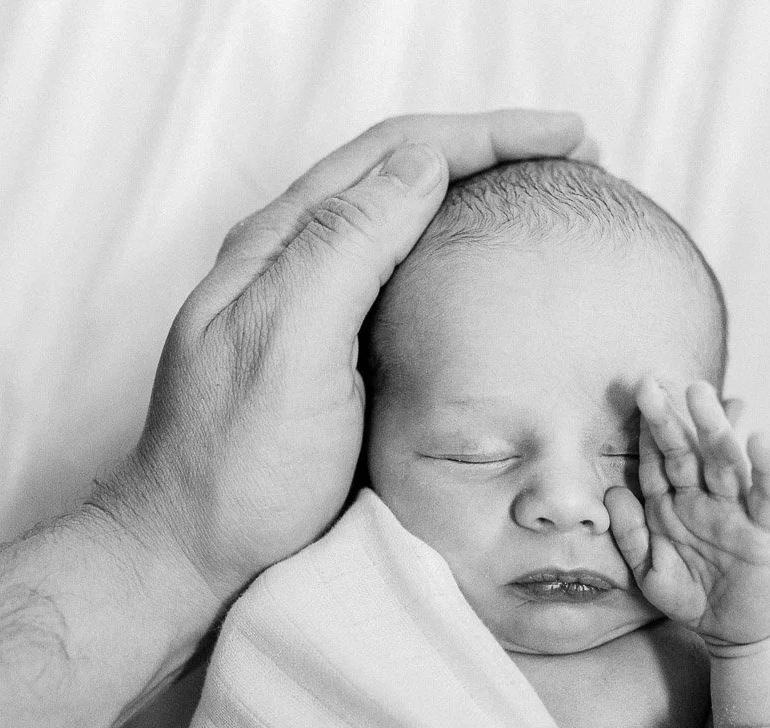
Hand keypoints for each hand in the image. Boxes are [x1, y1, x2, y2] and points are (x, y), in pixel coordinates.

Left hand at [91, 111, 595, 609]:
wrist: (194, 552)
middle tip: (576, 153)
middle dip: (493, 149)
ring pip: (405, 215)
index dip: (488, 133)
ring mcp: (313, 303)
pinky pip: (403, 272)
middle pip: (404, 168)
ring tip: (547, 194)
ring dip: (478, 191)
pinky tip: (492, 268)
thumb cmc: (238, 465)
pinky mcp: (334, 350)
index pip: (397, 151)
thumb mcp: (288, 349)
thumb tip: (423, 163)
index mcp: (283, 245)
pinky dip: (458, 249)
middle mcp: (296, 258)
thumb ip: (345, 249)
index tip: (569, 137)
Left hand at [605, 377, 769, 647]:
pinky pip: (767, 494)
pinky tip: (760, 439)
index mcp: (671, 505)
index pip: (656, 462)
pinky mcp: (765, 529)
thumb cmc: (691, 595)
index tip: (632, 396)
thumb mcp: (649, 571)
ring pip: (723, 462)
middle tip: (652, 383)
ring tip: (700, 395)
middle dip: (669, 419)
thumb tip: (614, 491)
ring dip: (713, 428)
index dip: (644, 433)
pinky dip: (766, 468)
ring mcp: (734, 510)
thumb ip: (631, 534)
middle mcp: (702, 499)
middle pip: (685, 452)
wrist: (734, 631)